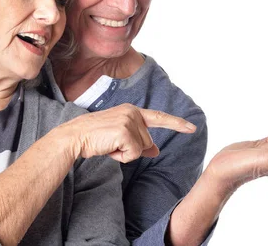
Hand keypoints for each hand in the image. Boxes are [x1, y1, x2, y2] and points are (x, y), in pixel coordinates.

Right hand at [55, 103, 196, 162]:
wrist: (75, 137)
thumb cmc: (96, 138)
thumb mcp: (120, 139)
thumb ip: (140, 142)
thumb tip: (156, 151)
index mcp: (132, 110)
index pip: (159, 117)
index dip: (177, 124)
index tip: (192, 128)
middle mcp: (133, 112)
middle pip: (148, 142)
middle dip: (132, 149)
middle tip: (112, 144)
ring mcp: (129, 120)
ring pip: (142, 149)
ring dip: (126, 153)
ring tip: (109, 145)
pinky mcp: (124, 131)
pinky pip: (134, 154)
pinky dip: (122, 157)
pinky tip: (109, 149)